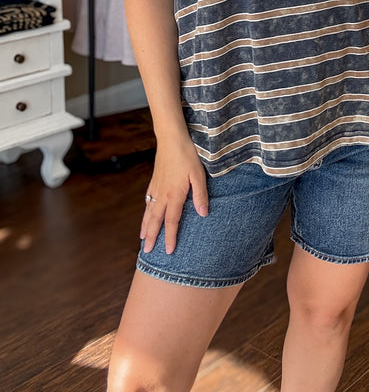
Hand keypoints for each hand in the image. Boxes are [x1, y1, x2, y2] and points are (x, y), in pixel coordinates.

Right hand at [140, 134, 208, 254]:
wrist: (171, 139)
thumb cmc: (187, 155)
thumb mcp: (198, 174)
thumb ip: (200, 195)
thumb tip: (203, 214)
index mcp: (174, 195)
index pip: (171, 221)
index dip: (170, 237)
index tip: (168, 251)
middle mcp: (162, 194)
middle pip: (156, 220)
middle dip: (152, 237)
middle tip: (146, 252)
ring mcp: (156, 187)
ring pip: (149, 211)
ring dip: (146, 226)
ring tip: (142, 238)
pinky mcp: (154, 180)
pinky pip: (148, 200)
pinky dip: (145, 211)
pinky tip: (146, 213)